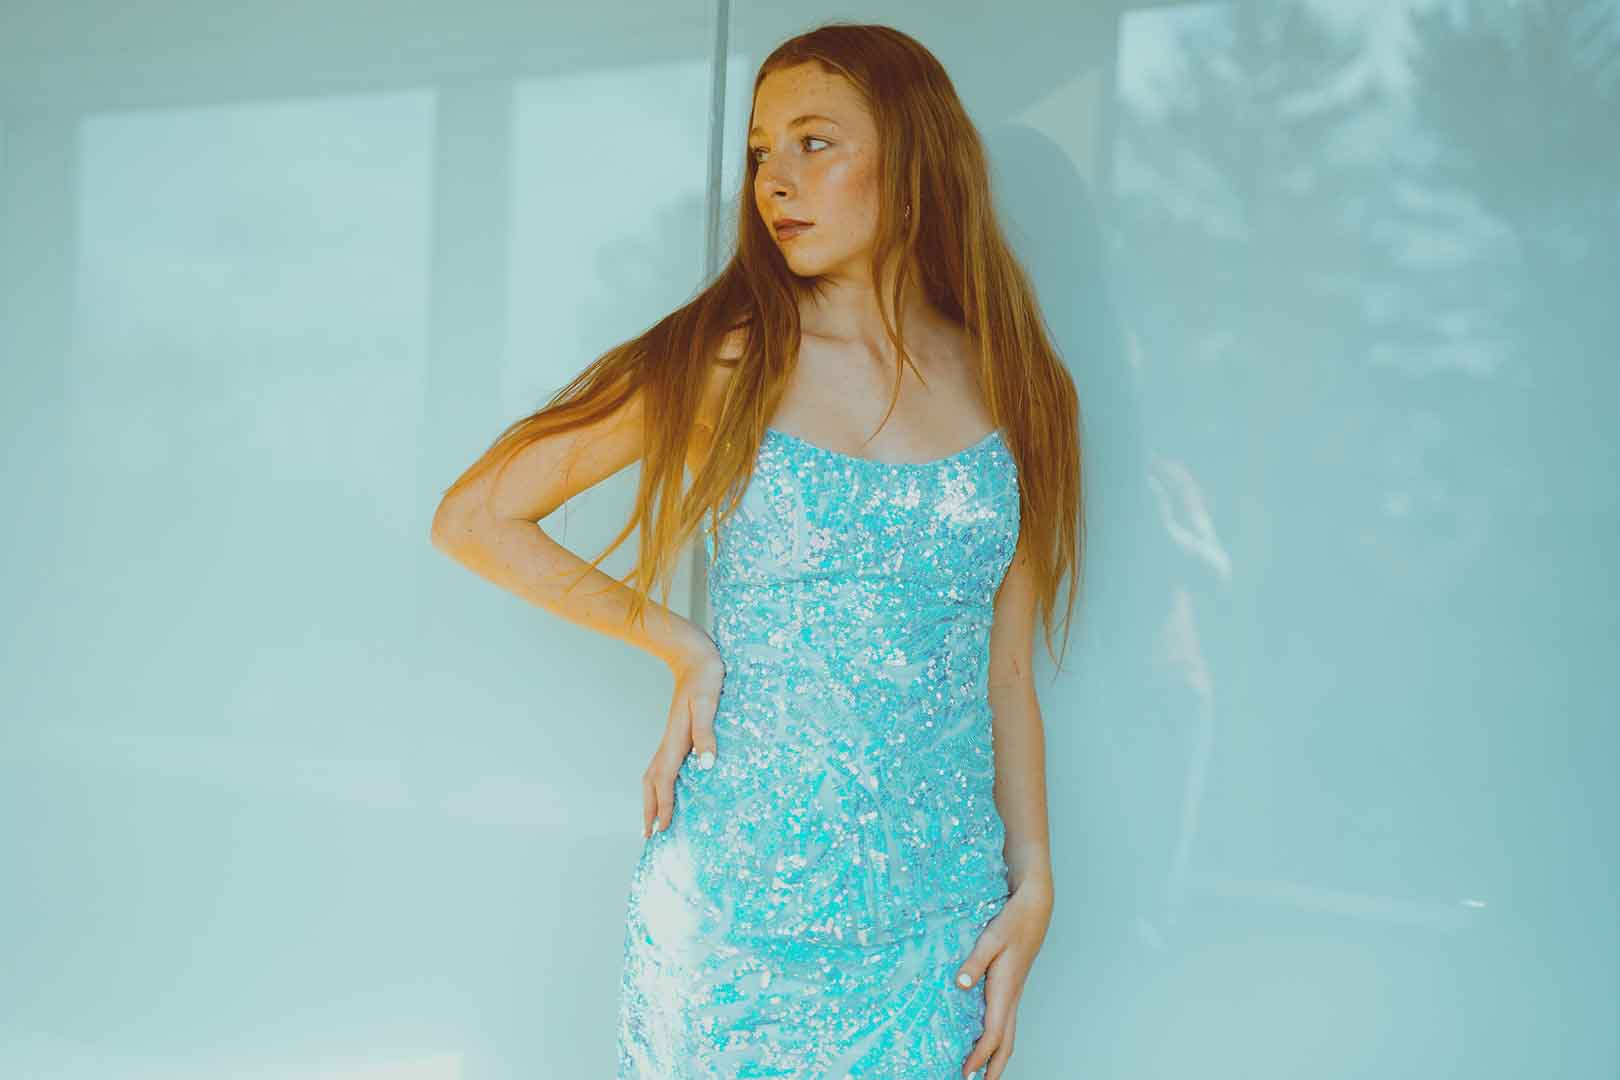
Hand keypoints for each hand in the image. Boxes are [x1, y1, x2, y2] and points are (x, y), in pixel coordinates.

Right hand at [641, 633, 724, 839]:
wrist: (694, 655)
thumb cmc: (705, 676)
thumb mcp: (708, 702)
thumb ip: (706, 732)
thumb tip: (706, 764)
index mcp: (676, 739)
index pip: (666, 780)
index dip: (664, 805)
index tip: (662, 829)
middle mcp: (670, 742)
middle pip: (652, 782)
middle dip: (650, 810)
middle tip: (649, 837)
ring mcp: (671, 738)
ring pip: (654, 775)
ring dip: (651, 799)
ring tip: (652, 821)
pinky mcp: (677, 734)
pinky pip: (663, 767)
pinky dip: (660, 785)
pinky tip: (668, 790)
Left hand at [957, 879, 1053, 1078]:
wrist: (1034, 908)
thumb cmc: (1013, 921)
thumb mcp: (990, 938)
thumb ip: (974, 961)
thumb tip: (961, 984)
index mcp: (1005, 990)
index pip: (993, 1034)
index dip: (979, 1056)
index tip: (964, 1072)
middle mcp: (1012, 997)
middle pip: (1005, 1042)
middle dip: (993, 1067)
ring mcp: (1014, 993)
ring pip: (1008, 1033)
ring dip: (997, 1055)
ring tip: (982, 1070)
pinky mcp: (1013, 986)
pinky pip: (1006, 1020)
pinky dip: (998, 1037)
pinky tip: (986, 1036)